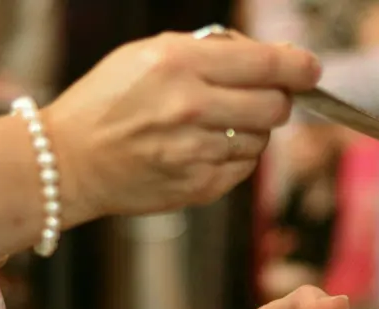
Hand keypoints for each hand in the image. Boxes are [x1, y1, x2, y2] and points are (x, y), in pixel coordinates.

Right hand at [43, 31, 321, 220]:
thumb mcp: (148, 54)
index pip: (268, 64)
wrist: (69, 161)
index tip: (310, 69)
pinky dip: (232, 157)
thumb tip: (275, 57)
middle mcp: (191, 107)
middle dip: (275, 99)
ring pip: (261, 140)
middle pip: (276, 106)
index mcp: (179, 64)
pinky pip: (243, 168)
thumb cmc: (108, 101)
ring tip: (210, 125)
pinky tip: (200, 149)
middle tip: (257, 97)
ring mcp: (196, 151)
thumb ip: (211, 51)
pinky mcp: (198, 186)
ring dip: (248, 130)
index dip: (299, 66)